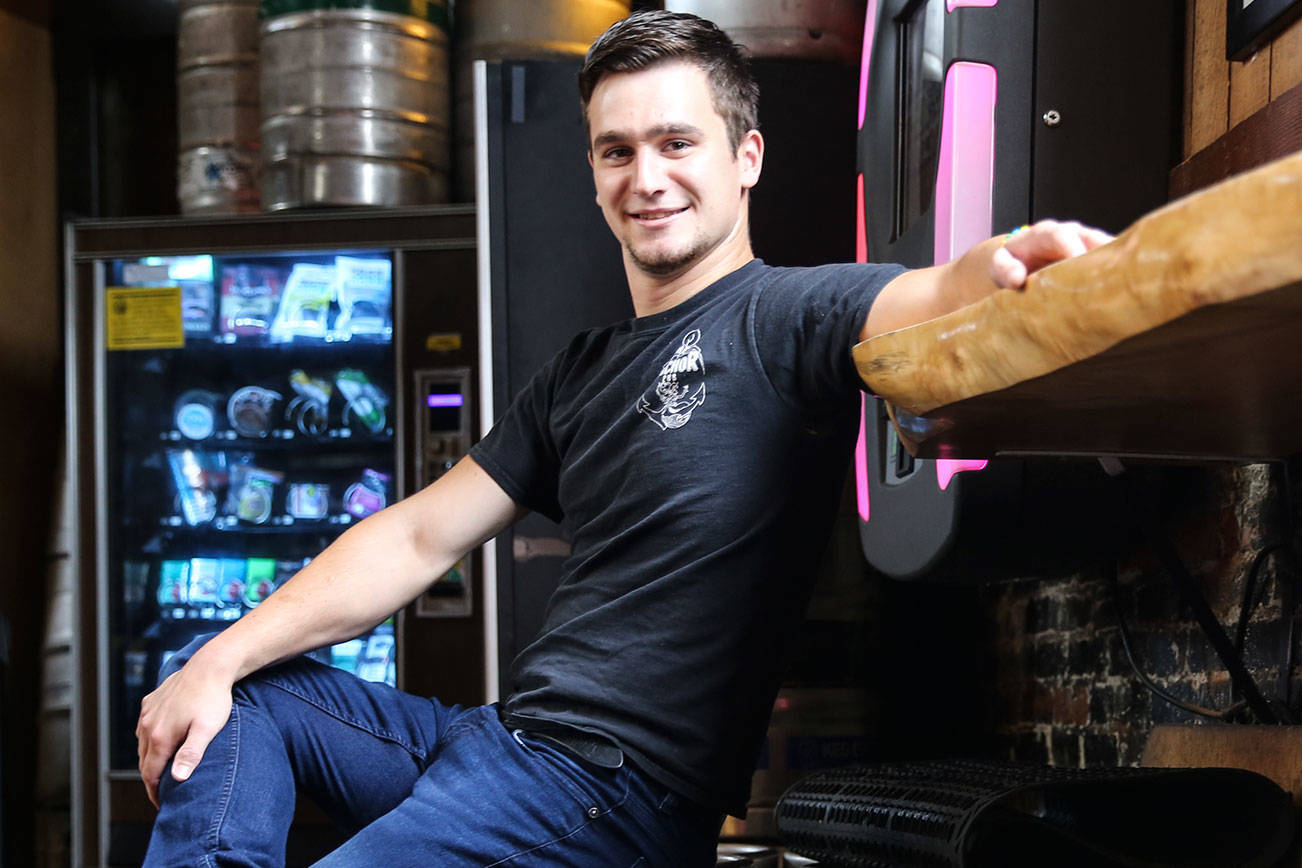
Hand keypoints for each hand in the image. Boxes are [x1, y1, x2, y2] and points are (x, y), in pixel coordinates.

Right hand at [136, 659, 234, 807]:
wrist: (210, 666)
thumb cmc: (213, 699)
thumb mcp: (207, 729)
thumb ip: (191, 753)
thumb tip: (178, 779)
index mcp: (160, 737)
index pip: (150, 774)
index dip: (155, 792)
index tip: (161, 805)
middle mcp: (147, 726)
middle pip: (144, 761)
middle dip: (151, 779)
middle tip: (162, 793)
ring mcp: (147, 713)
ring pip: (142, 744)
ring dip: (150, 759)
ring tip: (162, 770)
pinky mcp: (151, 701)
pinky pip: (144, 726)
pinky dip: (149, 739)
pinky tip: (159, 742)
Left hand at [990, 219, 1113, 288]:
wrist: (1019, 261)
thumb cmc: (1009, 263)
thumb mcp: (998, 266)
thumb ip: (1004, 270)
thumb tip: (1017, 279)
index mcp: (1045, 234)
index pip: (1063, 237)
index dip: (1074, 250)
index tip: (1081, 269)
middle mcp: (1072, 233)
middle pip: (1095, 240)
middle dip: (1104, 258)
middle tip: (1112, 282)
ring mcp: (1087, 243)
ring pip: (1110, 250)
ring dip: (1118, 267)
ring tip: (1125, 288)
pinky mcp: (1097, 256)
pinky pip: (1113, 262)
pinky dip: (1120, 275)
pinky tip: (1125, 293)